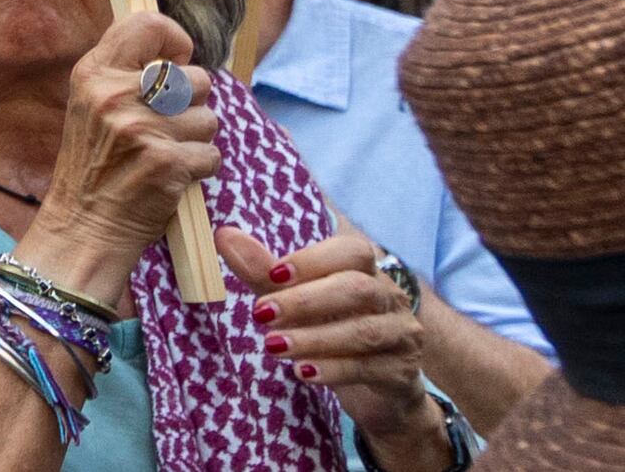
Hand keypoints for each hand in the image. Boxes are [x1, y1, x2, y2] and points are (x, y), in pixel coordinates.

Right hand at [19, 8, 221, 309]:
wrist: (84, 223)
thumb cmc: (94, 163)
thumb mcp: (91, 104)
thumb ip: (124, 73)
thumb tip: (178, 53)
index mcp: (93, 72)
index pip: (147, 24)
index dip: (175, 41)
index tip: (178, 61)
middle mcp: (114, 94)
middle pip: (194, 78)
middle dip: (193, 104)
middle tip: (167, 126)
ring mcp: (141, 129)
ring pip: (209, 118)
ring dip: (197, 139)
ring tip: (166, 153)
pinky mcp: (167, 163)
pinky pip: (212, 153)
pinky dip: (200, 168)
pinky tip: (173, 175)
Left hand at [223, 223, 435, 464]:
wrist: (378, 393)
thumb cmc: (333, 332)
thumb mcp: (298, 302)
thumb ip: (265, 272)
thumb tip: (224, 235)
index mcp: (367, 271)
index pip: (351, 251)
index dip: (312, 260)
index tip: (273, 274)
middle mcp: (391, 298)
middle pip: (357, 289)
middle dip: (306, 300)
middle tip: (261, 313)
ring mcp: (402, 336)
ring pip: (364, 331)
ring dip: (314, 338)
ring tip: (272, 346)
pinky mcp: (402, 373)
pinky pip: (370, 368)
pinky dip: (333, 369)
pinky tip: (302, 372)